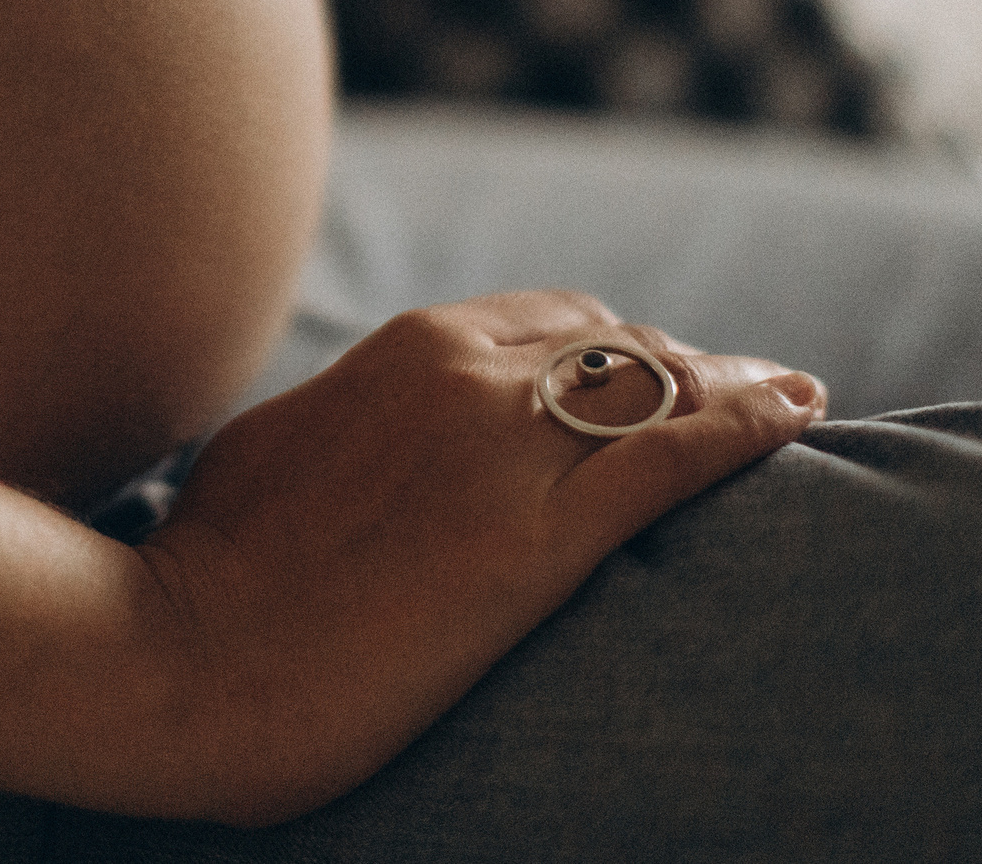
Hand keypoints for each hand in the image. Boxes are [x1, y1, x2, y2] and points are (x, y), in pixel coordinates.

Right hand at [134, 289, 823, 824]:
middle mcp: (460, 372)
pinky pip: (679, 452)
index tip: (643, 374)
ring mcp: (504, 449)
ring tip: (781, 396)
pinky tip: (798, 409)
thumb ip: (343, 419)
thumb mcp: (272, 451)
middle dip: (674, 364)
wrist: (182, 660)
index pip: (542, 320)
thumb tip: (359, 429)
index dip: (607, 346)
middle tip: (724, 392)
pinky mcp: (541, 537)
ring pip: (657, 383)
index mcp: (398, 349)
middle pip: (612, 342)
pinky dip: (752, 422)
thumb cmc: (208, 576)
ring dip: (727, 383)